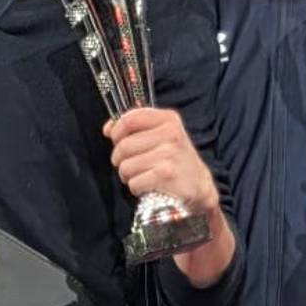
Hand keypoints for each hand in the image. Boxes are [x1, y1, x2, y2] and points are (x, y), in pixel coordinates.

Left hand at [104, 107, 219, 213]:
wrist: (198, 185)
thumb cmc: (174, 159)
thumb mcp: (161, 135)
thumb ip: (135, 127)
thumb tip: (108, 128)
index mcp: (168, 119)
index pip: (130, 118)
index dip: (117, 131)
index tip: (117, 140)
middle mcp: (171, 134)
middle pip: (124, 145)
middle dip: (120, 159)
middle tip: (131, 164)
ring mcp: (169, 154)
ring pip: (126, 165)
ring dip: (128, 175)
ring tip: (141, 175)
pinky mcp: (166, 175)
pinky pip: (134, 182)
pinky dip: (136, 187)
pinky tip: (148, 185)